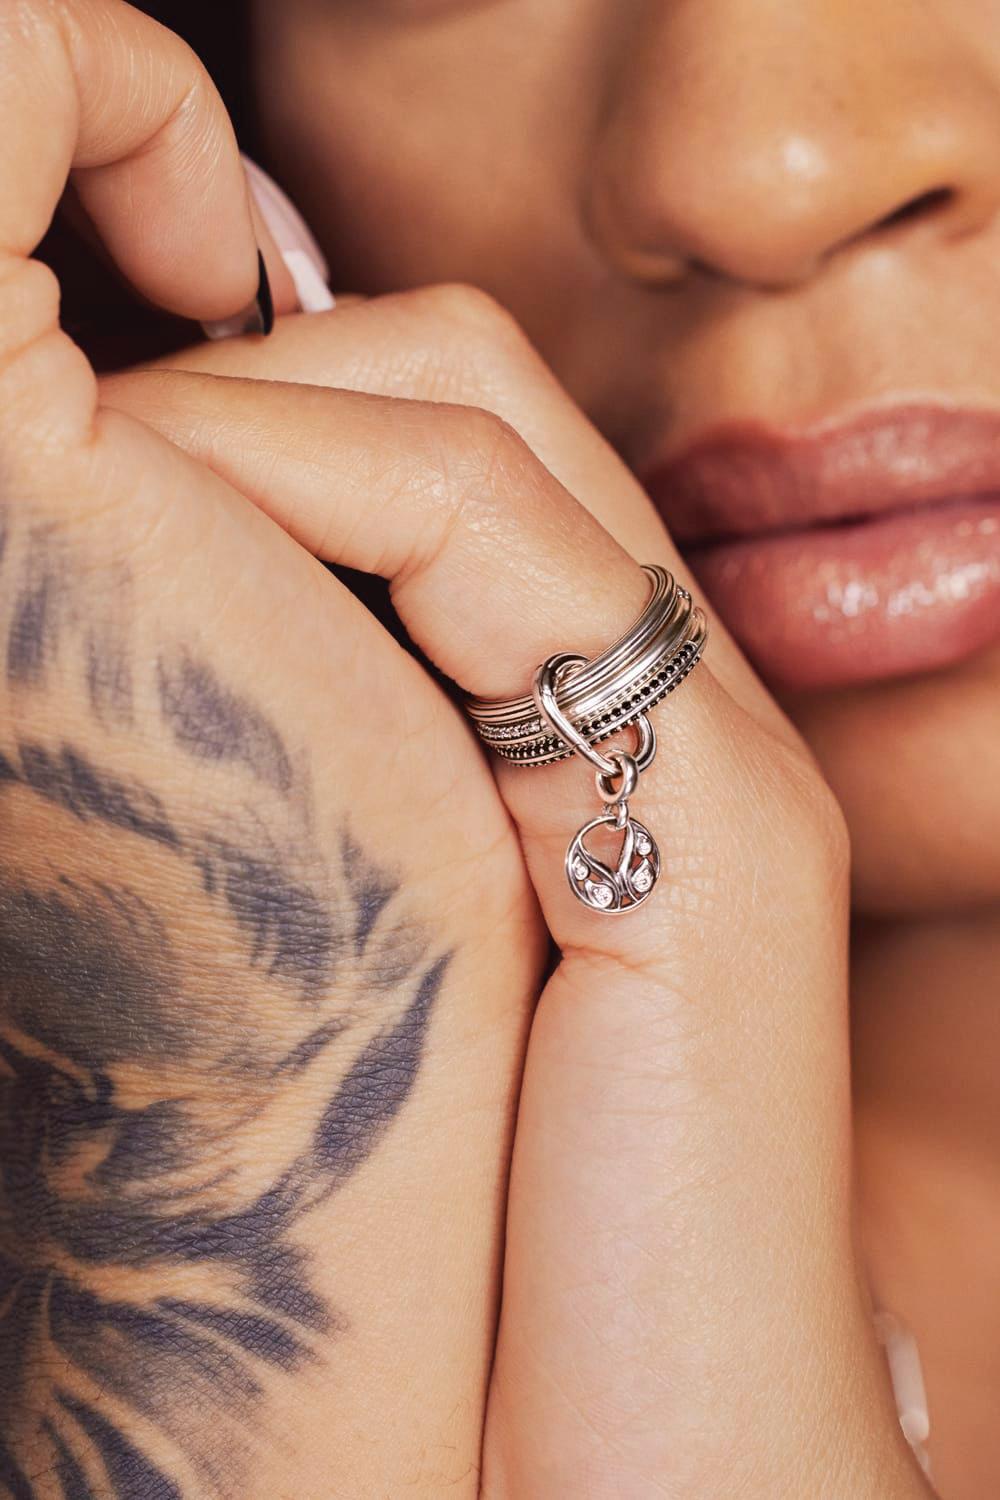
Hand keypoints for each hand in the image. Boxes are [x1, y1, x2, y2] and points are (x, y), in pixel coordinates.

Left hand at [108, 353, 934, 1497]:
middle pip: (447, 376)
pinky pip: (495, 551)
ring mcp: (713, 739)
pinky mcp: (729, 829)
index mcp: (584, 713)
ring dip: (247, 436)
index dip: (241, 412)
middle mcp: (663, 689)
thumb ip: (307, 772)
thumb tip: (126, 632)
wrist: (640, 1454)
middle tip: (78, 476)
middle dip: (241, 389)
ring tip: (102, 526)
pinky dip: (314, 517)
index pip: (421, 423)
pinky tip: (189, 628)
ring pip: (466, 419)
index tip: (78, 480)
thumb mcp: (351, 934)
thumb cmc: (461, 1222)